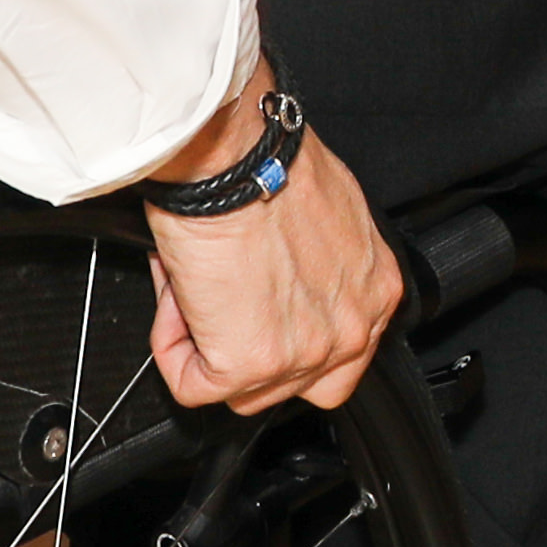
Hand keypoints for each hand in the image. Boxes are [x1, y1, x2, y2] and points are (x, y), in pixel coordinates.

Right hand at [139, 75, 399, 415]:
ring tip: (195, 285)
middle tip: (221, 301)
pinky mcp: (250, 364)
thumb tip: (284, 269)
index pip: (340, 350)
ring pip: (242, 390)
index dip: (285, 329)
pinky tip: (178, 297)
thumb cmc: (266, 161)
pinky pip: (194, 385)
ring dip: (207, 343)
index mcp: (375, 289)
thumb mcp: (325, 209)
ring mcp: (303, 354)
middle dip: (247, 346)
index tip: (255, 302)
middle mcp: (351, 329)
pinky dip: (171, 347)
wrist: (233, 156)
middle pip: (293, 381)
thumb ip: (317, 258)